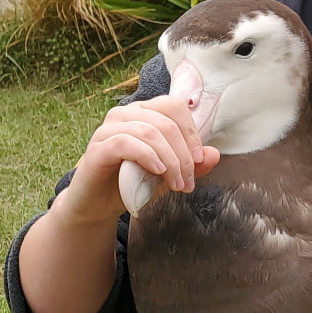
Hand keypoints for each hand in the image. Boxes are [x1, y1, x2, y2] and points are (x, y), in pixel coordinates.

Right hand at [59, 94, 219, 225]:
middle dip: (183, 154)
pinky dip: (147, 156)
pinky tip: (157, 172)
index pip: (174, 107)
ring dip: (170, 160)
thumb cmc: (131, 185)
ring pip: (149, 131)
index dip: (191, 132)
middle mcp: (124, 114)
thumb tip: (214, 154)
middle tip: (188, 181)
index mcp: (143, 113)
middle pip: (165, 121)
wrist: (97, 206)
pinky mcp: (97, 148)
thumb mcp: (168, 176)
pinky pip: (126, 142)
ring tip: (176, 184)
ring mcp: (108, 129)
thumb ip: (191, 165)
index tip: (198, 161)